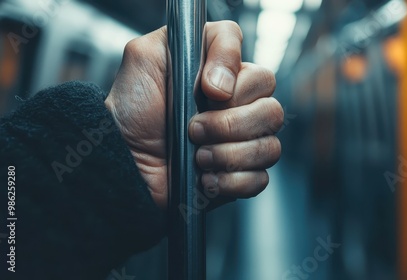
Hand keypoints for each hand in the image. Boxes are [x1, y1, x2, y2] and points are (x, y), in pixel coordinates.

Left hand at [105, 21, 282, 207]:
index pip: (262, 76)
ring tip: (198, 156)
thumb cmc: (132, 111)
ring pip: (269, 147)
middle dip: (230, 124)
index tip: (207, 92)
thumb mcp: (146, 57)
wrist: (123, 160)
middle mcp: (240, 111)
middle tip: (194, 128)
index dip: (240, 86)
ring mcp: (243, 145)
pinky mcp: (240, 176)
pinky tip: (206, 177)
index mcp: (227, 81)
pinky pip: (260, 179)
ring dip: (228, 155)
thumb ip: (186, 39)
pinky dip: (231, 181)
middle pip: (272, 112)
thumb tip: (225, 81)